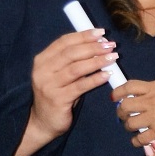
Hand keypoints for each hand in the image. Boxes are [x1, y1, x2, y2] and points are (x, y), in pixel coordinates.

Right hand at [23, 29, 118, 146]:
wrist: (43, 122)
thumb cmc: (57, 94)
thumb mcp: (60, 74)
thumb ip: (72, 60)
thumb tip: (99, 44)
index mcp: (42, 60)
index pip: (64, 42)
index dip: (83, 35)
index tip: (101, 33)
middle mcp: (42, 71)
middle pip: (70, 53)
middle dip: (93, 47)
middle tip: (111, 45)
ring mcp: (48, 86)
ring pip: (76, 69)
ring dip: (97, 61)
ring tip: (113, 57)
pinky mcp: (58, 99)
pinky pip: (80, 86)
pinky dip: (95, 79)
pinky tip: (107, 75)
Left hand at [112, 79, 154, 145]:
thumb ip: (154, 92)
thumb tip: (139, 97)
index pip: (128, 86)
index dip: (117, 92)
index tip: (114, 97)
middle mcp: (152, 101)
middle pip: (124, 106)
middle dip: (120, 112)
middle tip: (123, 116)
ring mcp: (154, 117)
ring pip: (130, 123)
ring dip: (129, 127)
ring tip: (133, 128)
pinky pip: (140, 138)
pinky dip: (137, 140)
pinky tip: (140, 140)